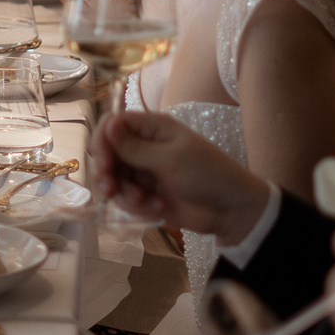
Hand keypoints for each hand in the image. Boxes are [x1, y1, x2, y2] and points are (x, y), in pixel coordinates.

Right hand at [94, 110, 276, 242]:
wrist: (231, 210)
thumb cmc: (207, 175)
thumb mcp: (171, 159)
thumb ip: (135, 147)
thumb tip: (108, 124)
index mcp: (153, 128)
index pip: (113, 124)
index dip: (103, 140)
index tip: (103, 161)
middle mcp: (145, 146)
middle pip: (108, 153)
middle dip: (106, 171)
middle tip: (110, 188)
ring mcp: (145, 171)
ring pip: (114, 178)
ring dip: (123, 192)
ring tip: (142, 201)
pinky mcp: (147, 194)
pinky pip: (126, 198)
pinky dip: (137, 205)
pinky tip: (157, 208)